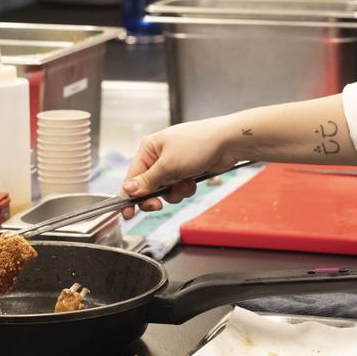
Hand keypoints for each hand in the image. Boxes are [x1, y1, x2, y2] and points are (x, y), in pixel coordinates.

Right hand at [120, 117, 236, 217]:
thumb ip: (147, 181)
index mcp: (149, 149)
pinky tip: (193, 181)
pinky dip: (185, 189)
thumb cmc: (199, 143)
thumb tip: (128, 190)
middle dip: (155, 196)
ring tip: (184, 183)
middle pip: (147, 187)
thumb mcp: (169, 165)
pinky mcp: (186, 171)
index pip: (132, 177)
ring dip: (174, 192)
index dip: (130, 196)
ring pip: (164, 190)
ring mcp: (173, 164)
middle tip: (158, 204)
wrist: (228, 142)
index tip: (128, 213)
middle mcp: (158, 157)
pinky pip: (178, 189)